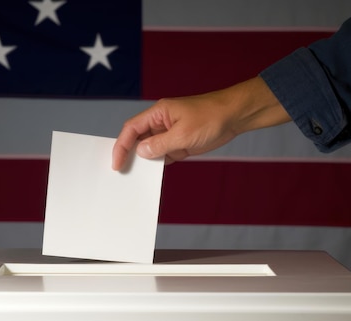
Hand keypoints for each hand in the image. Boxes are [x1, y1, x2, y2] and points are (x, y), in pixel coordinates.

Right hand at [112, 76, 290, 170]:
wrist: (234, 117)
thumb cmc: (211, 117)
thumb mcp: (183, 134)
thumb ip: (160, 144)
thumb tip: (141, 152)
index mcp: (158, 113)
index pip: (132, 129)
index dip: (121, 145)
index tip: (116, 162)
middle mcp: (161, 122)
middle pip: (138, 139)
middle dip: (129, 154)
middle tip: (122, 172)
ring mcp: (170, 133)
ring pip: (150, 149)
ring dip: (144, 161)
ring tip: (135, 177)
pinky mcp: (180, 143)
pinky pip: (163, 155)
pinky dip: (158, 164)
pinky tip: (153, 175)